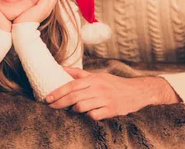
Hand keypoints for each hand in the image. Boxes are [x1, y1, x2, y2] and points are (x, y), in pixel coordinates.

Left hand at [45, 69, 180, 119]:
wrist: (137, 91)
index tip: (47, 98)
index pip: (71, 85)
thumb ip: (79, 74)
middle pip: (74, 97)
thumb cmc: (113, 84)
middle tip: (51, 106)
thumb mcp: (97, 76)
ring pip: (82, 107)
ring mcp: (105, 100)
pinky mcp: (111, 110)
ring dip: (74, 110)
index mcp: (93, 79)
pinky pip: (94, 115)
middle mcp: (98, 88)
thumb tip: (61, 68)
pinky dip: (88, 116)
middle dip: (60, 103)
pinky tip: (87, 114)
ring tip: (71, 110)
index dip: (58, 92)